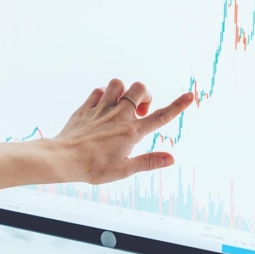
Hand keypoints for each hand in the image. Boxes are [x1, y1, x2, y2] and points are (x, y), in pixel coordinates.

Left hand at [51, 79, 193, 184]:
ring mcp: (102, 109)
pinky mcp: (86, 108)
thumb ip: (148, 162)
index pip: (160, 117)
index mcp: (131, 132)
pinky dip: (103, 95)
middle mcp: (119, 116)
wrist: (63, 158)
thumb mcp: (124, 170)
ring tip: (120, 106)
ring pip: (118, 83)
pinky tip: (102, 108)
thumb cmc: (93, 168)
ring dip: (123, 91)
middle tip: (139, 111)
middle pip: (140, 88)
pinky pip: (98, 91)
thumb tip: (171, 159)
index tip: (190, 96)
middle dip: (145, 94)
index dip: (177, 106)